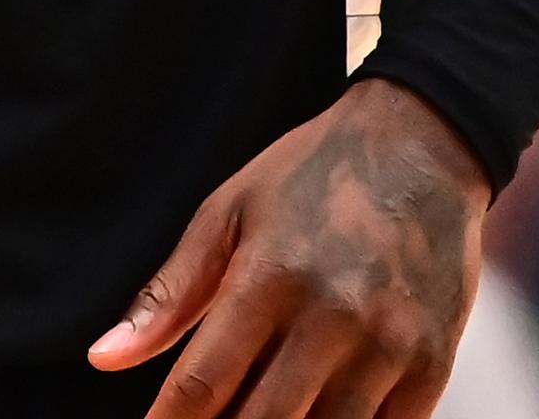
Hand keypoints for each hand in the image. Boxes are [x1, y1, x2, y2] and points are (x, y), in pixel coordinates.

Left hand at [92, 79, 483, 418]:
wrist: (421, 146)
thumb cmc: (309, 176)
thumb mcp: (227, 215)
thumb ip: (168, 296)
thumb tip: (103, 358)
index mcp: (270, 279)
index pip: (206, 381)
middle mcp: (333, 320)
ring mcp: (391, 348)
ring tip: (252, 416)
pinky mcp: (434, 366)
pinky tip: (311, 416)